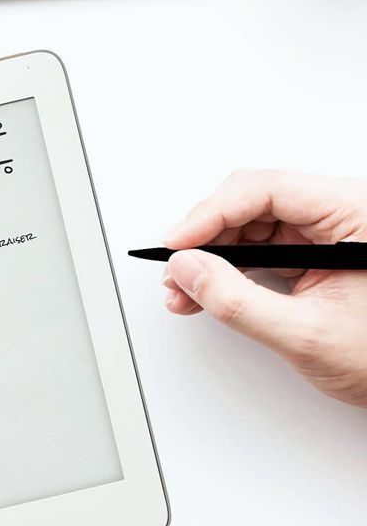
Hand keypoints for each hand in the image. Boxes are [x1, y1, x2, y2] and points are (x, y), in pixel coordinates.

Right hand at [163, 169, 366, 406]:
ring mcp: (327, 235)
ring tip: (184, 288)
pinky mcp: (314, 257)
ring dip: (211, 256)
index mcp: (356, 215)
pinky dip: (229, 270)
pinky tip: (206, 289)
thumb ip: (237, 302)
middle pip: (252, 204)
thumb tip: (188, 270)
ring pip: (251, 227)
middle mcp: (341, 216)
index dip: (212, 215)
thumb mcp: (305, 334)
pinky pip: (260, 249)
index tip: (177, 243)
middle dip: (205, 238)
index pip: (267, 191)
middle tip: (176, 270)